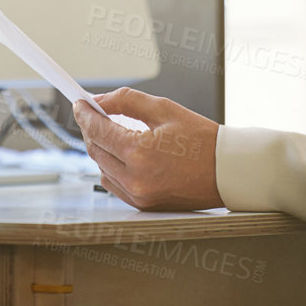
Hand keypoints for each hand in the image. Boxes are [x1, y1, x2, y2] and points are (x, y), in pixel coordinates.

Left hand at [72, 88, 221, 211]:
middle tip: (93, 113)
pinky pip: (114, 184)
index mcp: (140, 152)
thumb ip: (127, 101)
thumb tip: (100, 100)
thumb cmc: (202, 140)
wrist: (226, 171)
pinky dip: (111, 167)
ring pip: (101, 168)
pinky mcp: (143, 204)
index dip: (84, 113)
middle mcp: (135, 178)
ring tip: (112, 131)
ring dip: (101, 149)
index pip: (97, 130)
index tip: (80, 103)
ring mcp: (138, 195)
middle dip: (91, 129)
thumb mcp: (164, 109)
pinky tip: (122, 154)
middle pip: (95, 150)